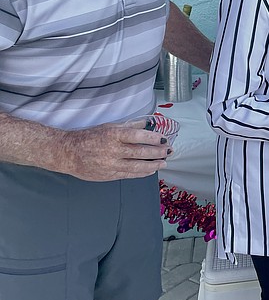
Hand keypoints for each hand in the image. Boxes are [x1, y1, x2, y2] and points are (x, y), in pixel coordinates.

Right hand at [56, 123, 171, 181]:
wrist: (68, 153)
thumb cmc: (89, 137)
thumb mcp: (109, 127)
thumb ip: (129, 126)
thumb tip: (147, 123)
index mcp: (113, 135)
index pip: (138, 136)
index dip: (153, 138)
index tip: (164, 139)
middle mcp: (112, 150)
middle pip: (141, 152)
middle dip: (158, 152)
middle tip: (168, 151)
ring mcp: (110, 164)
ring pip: (137, 166)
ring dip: (153, 165)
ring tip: (163, 162)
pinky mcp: (108, 175)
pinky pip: (129, 174)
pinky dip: (142, 173)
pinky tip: (150, 170)